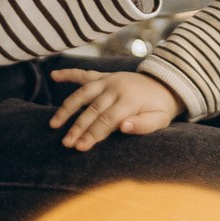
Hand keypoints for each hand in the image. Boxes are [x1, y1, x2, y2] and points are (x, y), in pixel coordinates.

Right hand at [49, 68, 181, 150]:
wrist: (165, 84)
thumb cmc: (160, 107)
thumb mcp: (160, 119)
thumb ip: (144, 125)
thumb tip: (124, 127)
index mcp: (130, 100)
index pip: (107, 120)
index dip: (93, 134)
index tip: (79, 147)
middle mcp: (116, 88)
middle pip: (92, 109)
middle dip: (78, 127)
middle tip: (66, 143)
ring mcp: (109, 80)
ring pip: (83, 93)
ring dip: (67, 108)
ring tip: (54, 124)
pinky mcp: (105, 76)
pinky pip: (85, 74)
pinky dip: (69, 74)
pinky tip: (54, 76)